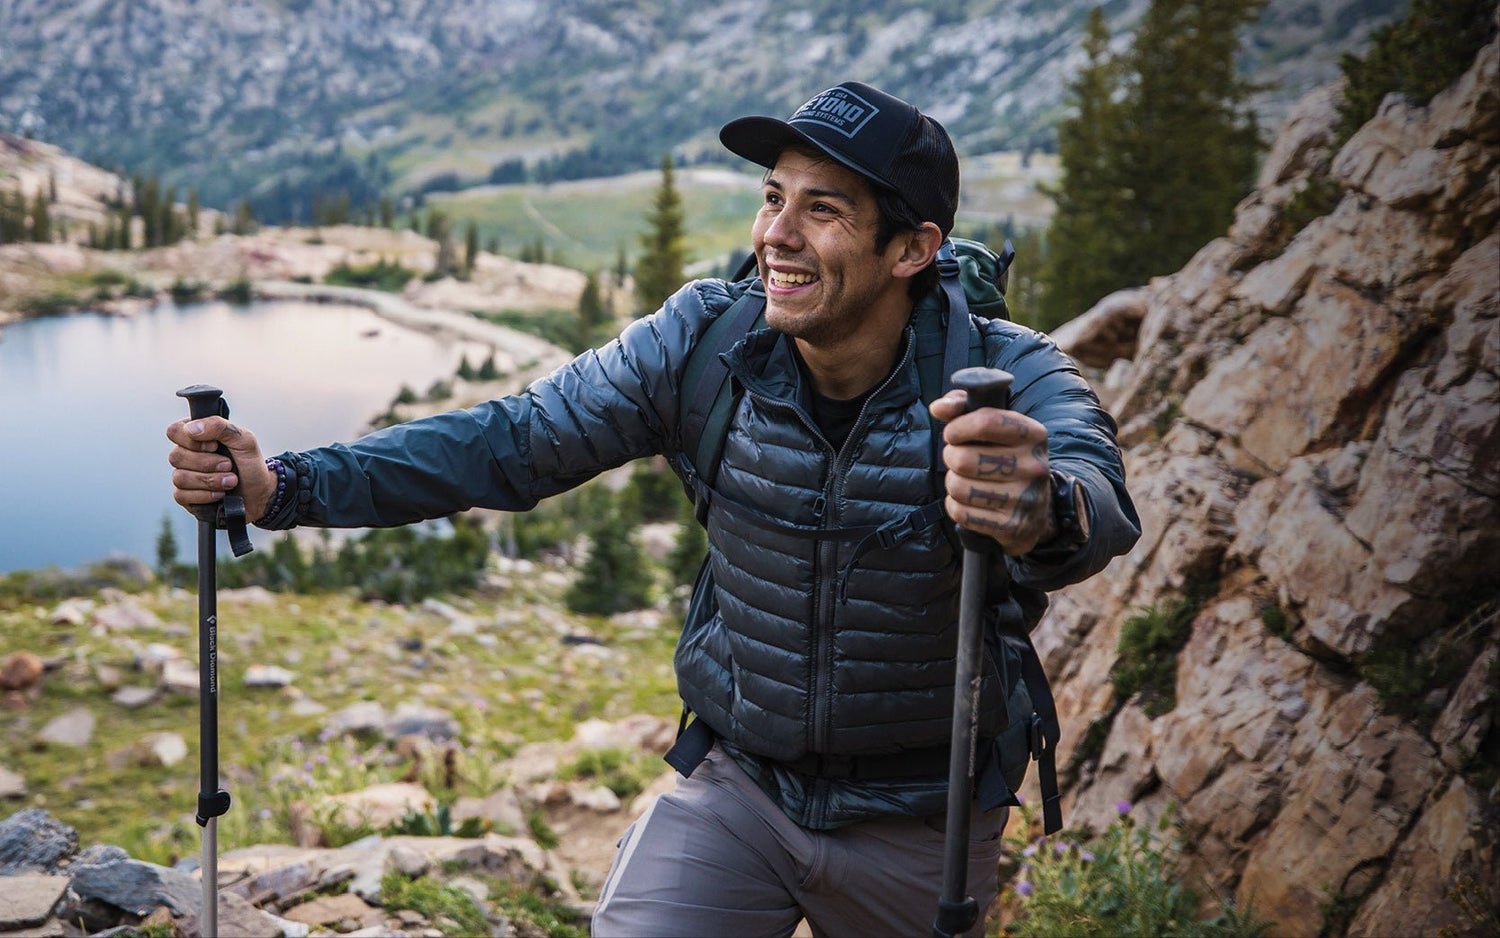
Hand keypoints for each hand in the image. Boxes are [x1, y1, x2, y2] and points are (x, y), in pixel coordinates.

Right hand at [165, 416, 275, 521]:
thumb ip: (220, 426)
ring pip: (180, 478)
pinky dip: (206, 495)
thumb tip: (191, 428)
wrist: (260, 492)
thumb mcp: (244, 439)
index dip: (193, 441)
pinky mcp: (184, 496)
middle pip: (176, 456)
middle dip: (208, 463)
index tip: (215, 445)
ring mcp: (183, 476)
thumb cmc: (249, 463)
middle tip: (229, 465)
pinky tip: (220, 494)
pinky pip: (181, 496)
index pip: (174, 431)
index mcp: (195, 436)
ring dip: (210, 480)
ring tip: (231, 481)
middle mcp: (185, 455)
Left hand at [930, 391, 1055, 554]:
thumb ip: (964, 407)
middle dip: (951, 457)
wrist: (1038, 509)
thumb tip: (938, 408)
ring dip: (952, 482)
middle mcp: (1034, 466)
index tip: (952, 433)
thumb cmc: (1007, 457)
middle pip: (964, 459)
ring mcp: (1025, 498)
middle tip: (957, 458)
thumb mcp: (996, 427)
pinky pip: (961, 513)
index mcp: (1033, 434)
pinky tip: (967, 500)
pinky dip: (955, 506)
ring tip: (963, 479)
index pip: (985, 421)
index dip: (957, 427)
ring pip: (959, 487)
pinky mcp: (1011, 525)